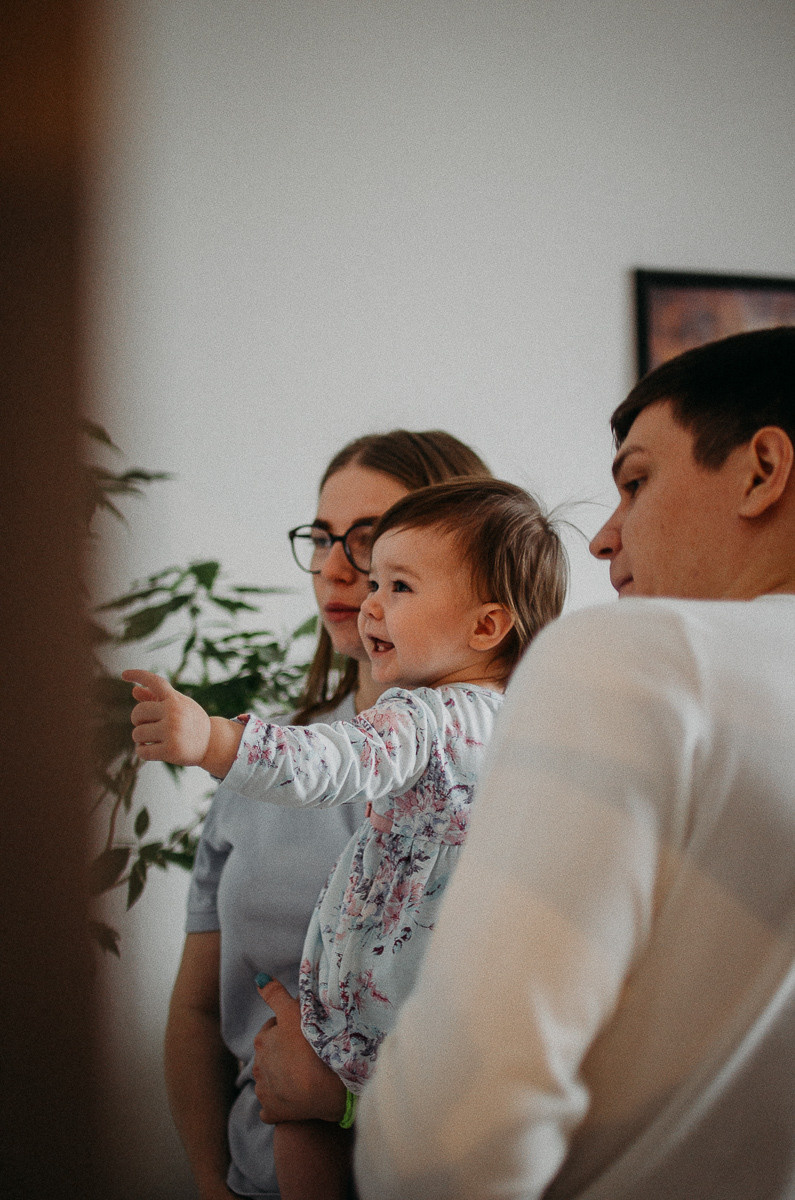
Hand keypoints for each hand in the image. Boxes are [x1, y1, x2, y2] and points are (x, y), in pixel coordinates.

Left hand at [122, 669, 211, 765]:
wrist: (212, 743)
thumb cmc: (191, 722)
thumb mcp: (178, 706)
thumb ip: (155, 698)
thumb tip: (134, 690)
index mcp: (175, 699)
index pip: (155, 681)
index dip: (138, 675)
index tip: (124, 674)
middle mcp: (174, 712)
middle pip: (137, 713)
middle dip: (139, 721)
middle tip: (149, 725)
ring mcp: (173, 731)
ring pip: (137, 734)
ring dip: (141, 739)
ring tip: (153, 739)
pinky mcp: (171, 750)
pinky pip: (142, 751)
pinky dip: (142, 751)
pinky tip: (152, 750)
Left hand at [252, 979, 346, 1124]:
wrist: (324, 1089)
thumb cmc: (311, 1046)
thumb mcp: (294, 1013)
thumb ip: (275, 995)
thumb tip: (258, 978)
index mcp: (262, 1041)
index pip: (273, 1028)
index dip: (288, 1028)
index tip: (304, 1032)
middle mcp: (257, 1066)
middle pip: (271, 1054)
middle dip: (283, 1053)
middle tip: (306, 1053)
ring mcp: (264, 1091)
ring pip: (271, 1080)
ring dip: (282, 1077)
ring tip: (304, 1075)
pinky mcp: (271, 1111)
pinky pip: (272, 1106)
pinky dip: (280, 1103)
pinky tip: (294, 1100)